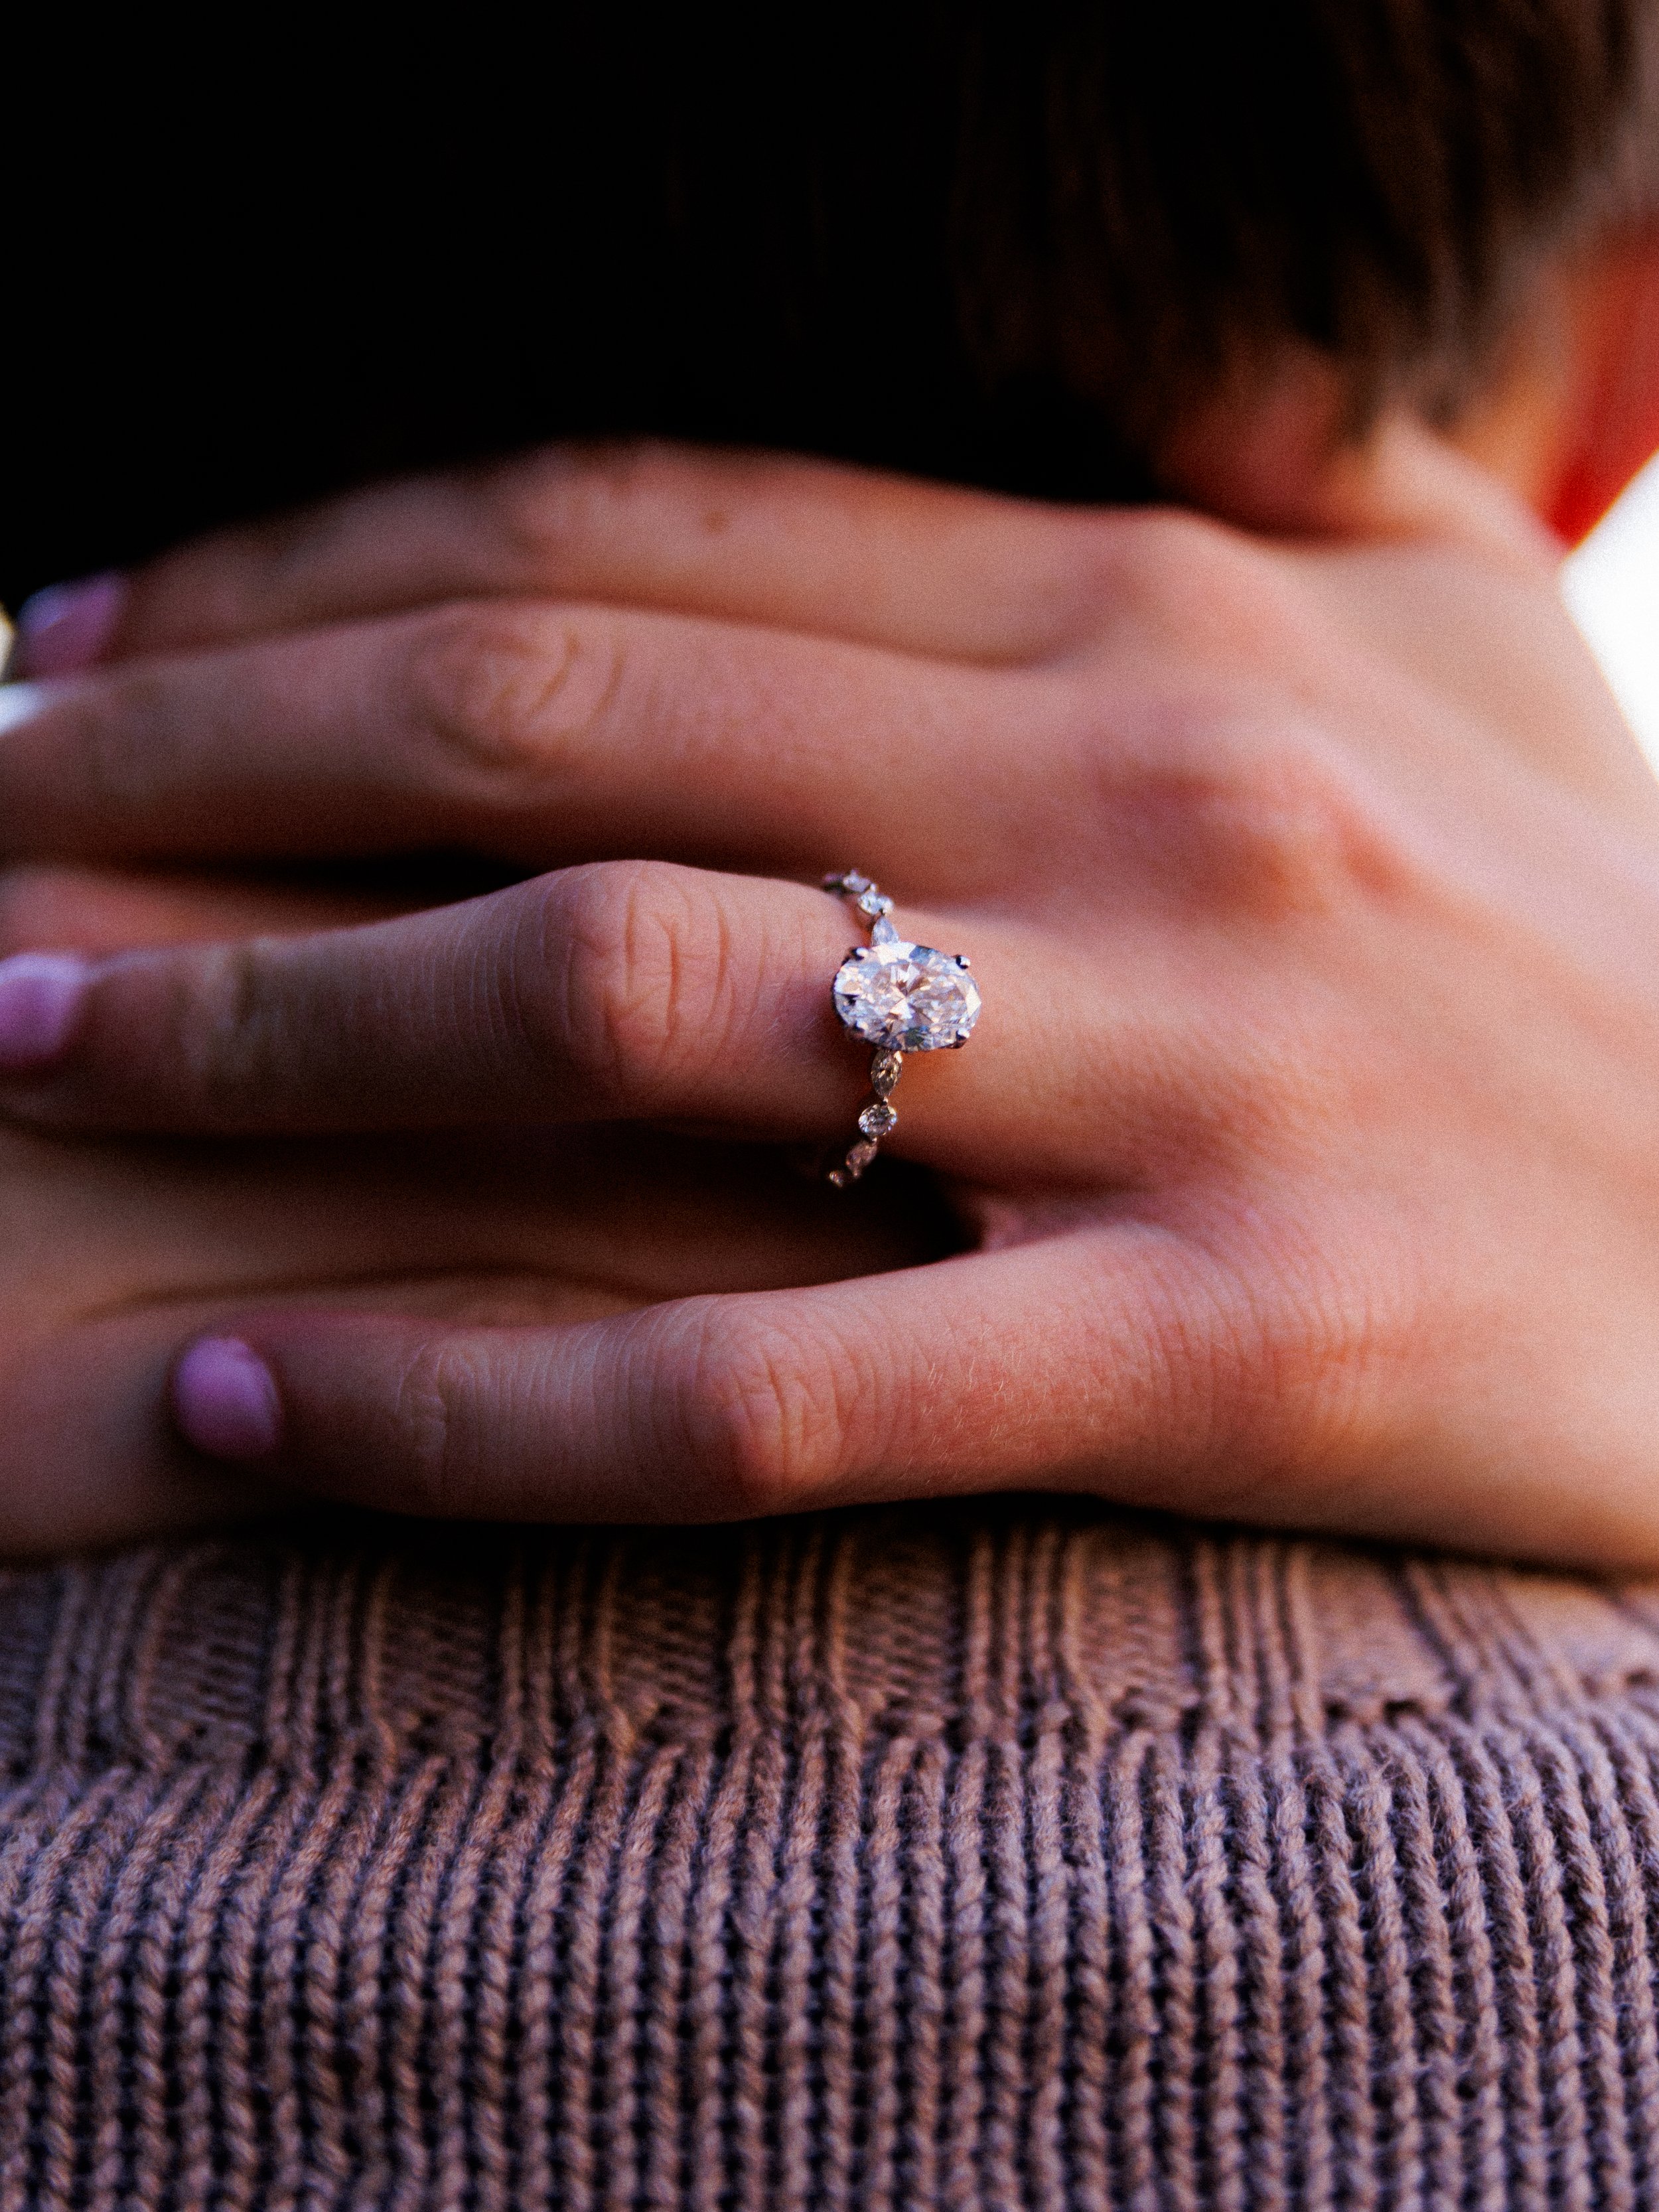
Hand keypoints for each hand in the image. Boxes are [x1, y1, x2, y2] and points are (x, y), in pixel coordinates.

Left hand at [5, 439, 1657, 1562]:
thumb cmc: (1601, 944)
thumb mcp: (1458, 638)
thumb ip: (1285, 471)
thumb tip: (1144, 346)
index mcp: (1158, 603)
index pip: (623, 526)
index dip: (299, 565)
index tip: (80, 638)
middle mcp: (1151, 789)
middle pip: (550, 716)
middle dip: (196, 759)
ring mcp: (1191, 1072)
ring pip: (614, 1003)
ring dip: (260, 1020)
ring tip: (23, 1051)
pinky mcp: (1227, 1355)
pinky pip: (752, 1394)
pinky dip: (464, 1400)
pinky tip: (247, 1391)